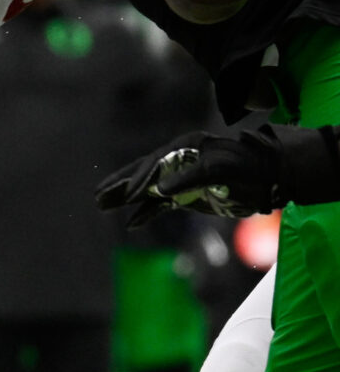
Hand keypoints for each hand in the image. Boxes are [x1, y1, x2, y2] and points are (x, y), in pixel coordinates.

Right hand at [95, 122, 339, 223]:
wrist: (273, 174)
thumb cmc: (249, 167)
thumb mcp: (222, 169)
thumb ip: (190, 177)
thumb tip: (161, 191)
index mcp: (185, 147)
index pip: (153, 163)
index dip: (138, 180)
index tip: (125, 198)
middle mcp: (179, 160)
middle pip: (142, 172)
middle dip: (119, 185)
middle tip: (97, 196)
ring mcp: (183, 178)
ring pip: (148, 188)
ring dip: (126, 199)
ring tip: (101, 206)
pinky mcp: (190, 194)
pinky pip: (162, 204)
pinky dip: (147, 213)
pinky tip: (132, 223)